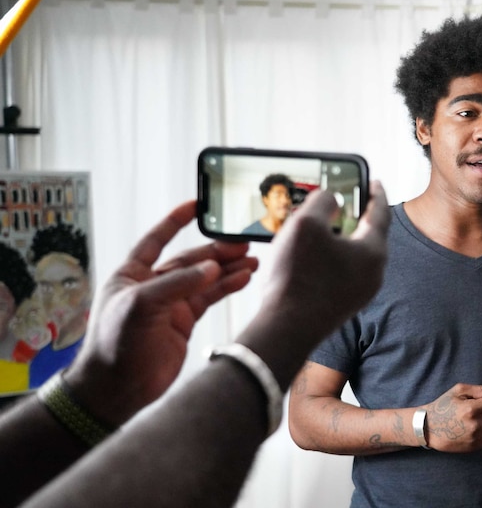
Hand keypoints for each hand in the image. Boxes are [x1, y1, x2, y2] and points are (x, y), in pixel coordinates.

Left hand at [64, 200, 258, 425]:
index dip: (175, 222)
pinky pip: (209, 298)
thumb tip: (211, 267)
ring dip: (227, 269)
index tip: (196, 206)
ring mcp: (170, 304)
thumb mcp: (141, 305)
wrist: (116, 388)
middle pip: (190, 260)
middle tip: (242, 244)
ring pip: (204, 279)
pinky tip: (244, 279)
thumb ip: (177, 284)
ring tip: (252, 260)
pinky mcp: (184, 322)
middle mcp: (152, 286)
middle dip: (216, 251)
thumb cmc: (115, 344)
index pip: (157, 239)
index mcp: (133, 274)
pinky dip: (227, 287)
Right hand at [237, 181, 390, 388]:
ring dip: (342, 237)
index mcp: (373, 251)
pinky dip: (333, 257)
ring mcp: (360, 292)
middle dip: (358, 215)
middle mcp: (374, 273)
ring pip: (356, 255)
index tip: (373, 181)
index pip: (381, 212)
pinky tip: (312, 254)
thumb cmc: (298, 276)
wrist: (286, 329)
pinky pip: (343, 272)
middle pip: (370, 234)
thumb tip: (331, 200)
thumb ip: (323, 200)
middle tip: (348, 200)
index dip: (376, 192)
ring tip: (324, 225)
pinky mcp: (344, 305)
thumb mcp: (306, 222)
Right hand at [424, 383, 481, 451]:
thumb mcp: (459, 390)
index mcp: (471, 409)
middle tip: (480, 405)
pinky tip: (476, 425)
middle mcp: (475, 425)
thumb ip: (481, 390)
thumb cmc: (443, 405)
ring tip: (477, 415)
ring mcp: (475, 438)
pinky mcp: (475, 446)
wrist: (428, 428)